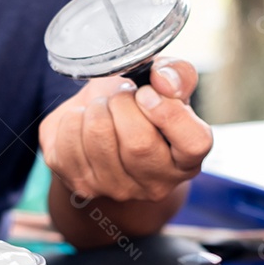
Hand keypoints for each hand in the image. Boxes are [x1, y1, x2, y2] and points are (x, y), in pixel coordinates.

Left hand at [40, 57, 213, 203]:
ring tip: (103, 108)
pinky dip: (72, 119)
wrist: (100, 132)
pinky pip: (69, 141)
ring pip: (99, 138)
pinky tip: (83, 124)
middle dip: (122, 104)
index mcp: (187, 160)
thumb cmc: (139, 108)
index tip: (148, 93)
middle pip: (138, 143)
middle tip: (121, 97)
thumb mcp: (165, 84)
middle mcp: (157, 184)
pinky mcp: (82, 185)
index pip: (194, 143)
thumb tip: (163, 80)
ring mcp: (118, 190)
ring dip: (96, 109)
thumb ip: (177, 74)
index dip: (169, 111)